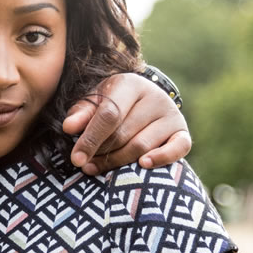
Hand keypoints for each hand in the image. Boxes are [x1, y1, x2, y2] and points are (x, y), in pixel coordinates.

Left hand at [62, 72, 190, 174]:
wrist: (147, 101)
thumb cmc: (115, 103)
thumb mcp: (96, 101)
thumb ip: (82, 113)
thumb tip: (69, 127)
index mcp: (131, 84)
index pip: (110, 114)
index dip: (91, 138)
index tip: (76, 159)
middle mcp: (155, 97)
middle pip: (123, 134)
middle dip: (101, 152)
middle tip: (86, 164)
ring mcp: (171, 115)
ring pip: (141, 146)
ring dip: (118, 161)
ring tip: (98, 167)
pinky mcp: (182, 133)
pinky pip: (177, 149)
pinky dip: (160, 159)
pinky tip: (143, 165)